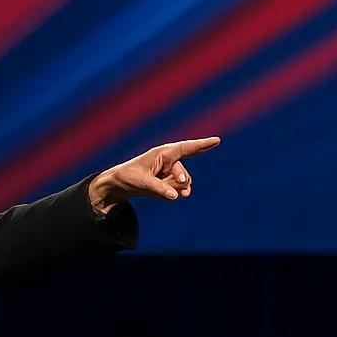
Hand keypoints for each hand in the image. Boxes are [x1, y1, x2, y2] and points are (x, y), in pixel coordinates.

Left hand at [88, 137, 219, 210]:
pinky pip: (177, 190)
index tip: (217, 140)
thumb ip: (160, 188)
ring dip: (175, 189)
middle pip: (184, 172)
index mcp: (163, 153)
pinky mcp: (169, 182)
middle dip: (180, 181)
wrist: (119, 185)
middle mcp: (170, 160)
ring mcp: (171, 172)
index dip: (202, 145)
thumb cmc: (128, 176)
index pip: (186, 148)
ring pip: (183, 183)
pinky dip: (172, 194)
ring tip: (165, 193)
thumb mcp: (142, 182)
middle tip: (180, 189)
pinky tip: (163, 194)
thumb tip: (177, 195)